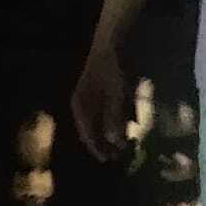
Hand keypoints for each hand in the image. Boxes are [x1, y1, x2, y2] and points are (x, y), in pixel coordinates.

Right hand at [71, 43, 128, 161]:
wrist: (111, 45)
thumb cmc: (111, 70)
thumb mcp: (116, 95)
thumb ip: (115, 119)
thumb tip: (117, 145)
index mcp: (80, 106)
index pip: (87, 134)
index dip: (97, 148)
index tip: (108, 160)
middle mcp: (82, 104)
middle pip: (92, 129)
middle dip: (104, 143)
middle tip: (118, 155)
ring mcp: (89, 98)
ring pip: (99, 121)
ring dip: (109, 132)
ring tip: (124, 142)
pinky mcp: (98, 92)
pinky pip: (104, 112)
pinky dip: (114, 120)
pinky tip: (126, 122)